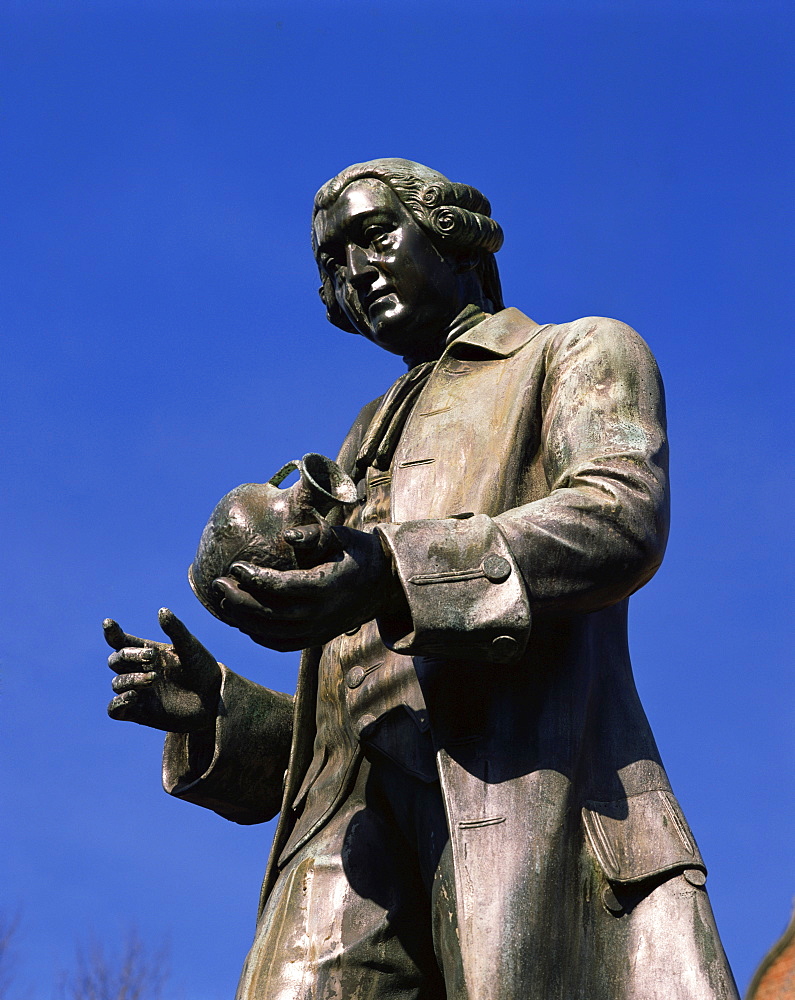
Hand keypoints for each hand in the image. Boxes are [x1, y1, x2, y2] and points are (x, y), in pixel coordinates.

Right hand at [104, 608, 221, 731]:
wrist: (215, 699)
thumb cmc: (203, 669)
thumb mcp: (191, 647)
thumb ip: (176, 630)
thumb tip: (162, 611)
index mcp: (148, 652)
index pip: (121, 642)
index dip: (112, 633)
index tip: (109, 623)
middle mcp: (139, 671)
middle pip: (116, 660)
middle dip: (128, 656)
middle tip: (151, 656)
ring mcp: (138, 692)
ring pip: (117, 683)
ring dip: (131, 679)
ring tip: (154, 678)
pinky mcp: (139, 713)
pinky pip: (115, 710)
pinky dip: (118, 703)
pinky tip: (133, 696)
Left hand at [212, 525, 398, 650]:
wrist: (385, 585)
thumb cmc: (360, 553)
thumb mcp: (343, 536)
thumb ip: (315, 534)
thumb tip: (287, 535)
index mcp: (326, 586)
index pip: (281, 586)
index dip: (255, 578)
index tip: (235, 566)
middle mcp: (321, 613)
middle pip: (269, 614)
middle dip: (239, 600)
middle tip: (219, 584)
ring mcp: (318, 630)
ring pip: (271, 632)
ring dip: (243, 618)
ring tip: (224, 600)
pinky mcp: (317, 638)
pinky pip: (282, 644)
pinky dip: (258, 635)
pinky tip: (243, 620)